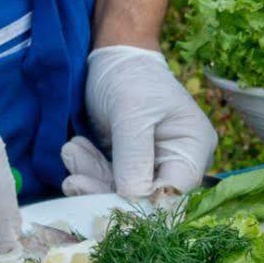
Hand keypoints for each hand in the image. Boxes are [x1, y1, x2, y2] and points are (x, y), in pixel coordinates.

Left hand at [60, 45, 216, 202]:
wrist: (111, 60)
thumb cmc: (131, 77)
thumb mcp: (132, 112)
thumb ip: (134, 155)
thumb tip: (134, 196)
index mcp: (192, 148)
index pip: (175, 191)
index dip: (145, 202)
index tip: (110, 197)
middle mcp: (176, 163)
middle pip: (145, 197)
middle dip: (106, 189)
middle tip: (73, 180)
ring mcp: (151, 166)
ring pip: (120, 192)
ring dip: (90, 177)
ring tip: (71, 151)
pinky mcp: (127, 167)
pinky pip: (107, 180)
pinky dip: (87, 169)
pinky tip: (74, 149)